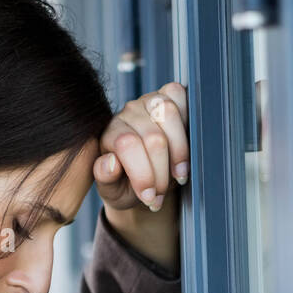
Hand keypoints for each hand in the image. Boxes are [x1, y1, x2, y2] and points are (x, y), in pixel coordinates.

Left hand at [94, 82, 188, 269]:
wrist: (145, 177)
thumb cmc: (126, 183)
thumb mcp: (111, 190)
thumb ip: (105, 178)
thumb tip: (111, 163)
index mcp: (110, 134)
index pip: (128, 145)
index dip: (143, 174)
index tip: (149, 197)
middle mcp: (128, 113)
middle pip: (153, 136)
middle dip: (162, 172)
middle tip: (161, 193)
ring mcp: (148, 101)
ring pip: (168, 112)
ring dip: (180, 151)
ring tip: (178, 175)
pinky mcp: (167, 95)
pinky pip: (180, 96)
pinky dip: (187, 122)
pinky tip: (185, 149)